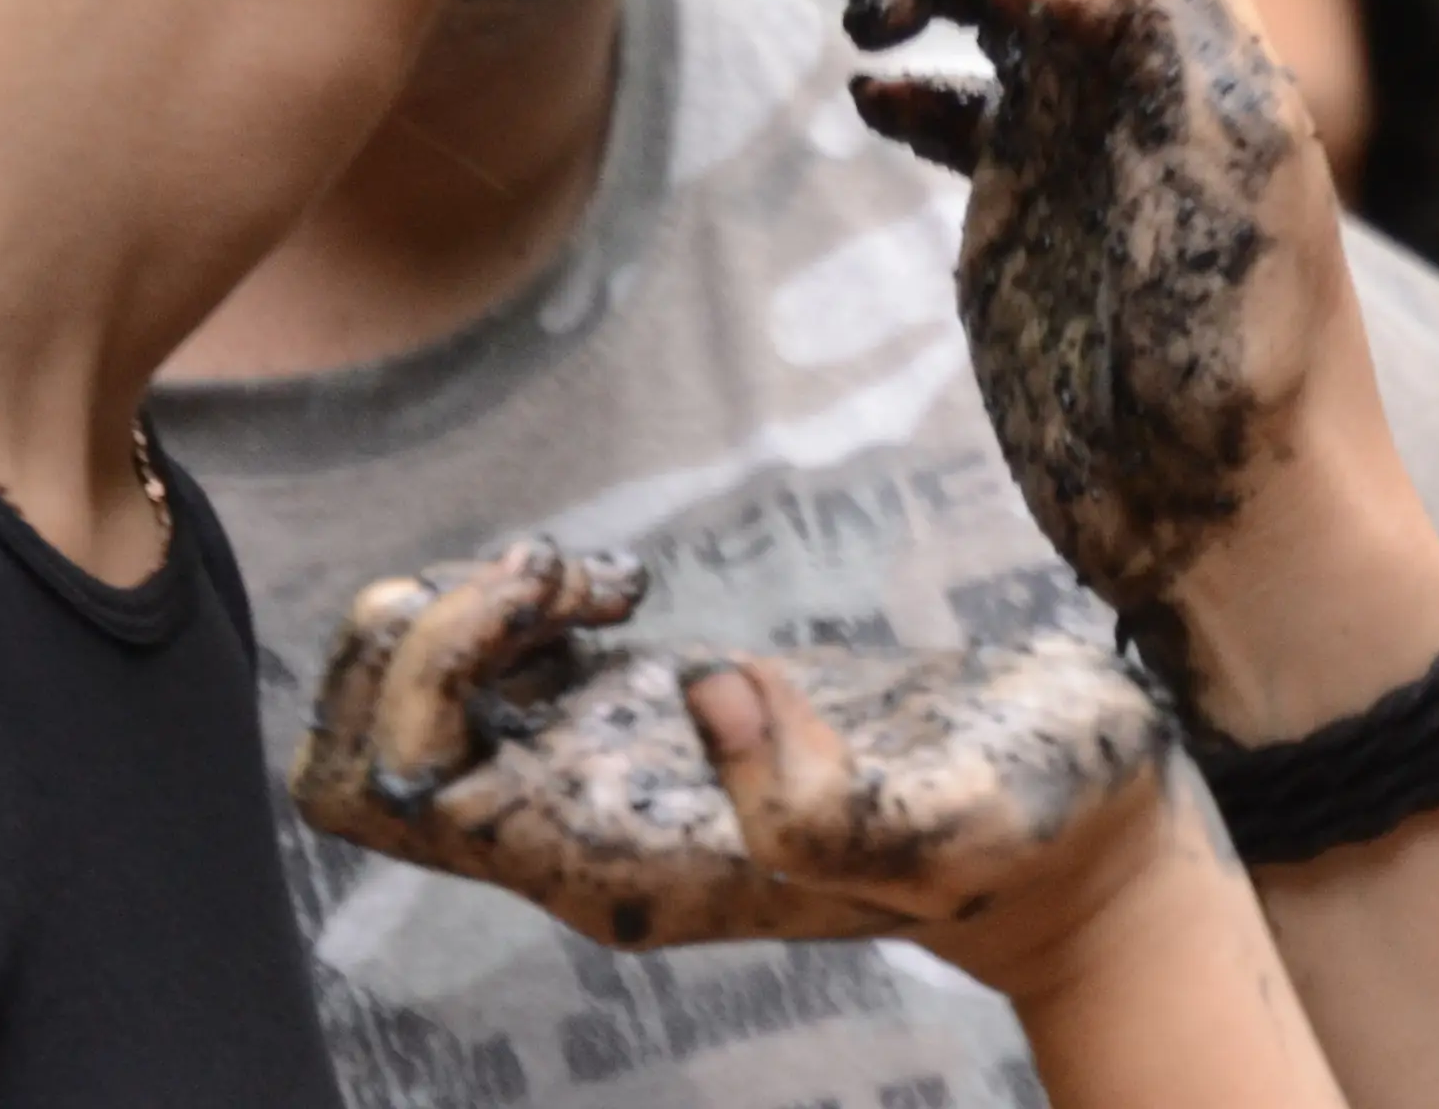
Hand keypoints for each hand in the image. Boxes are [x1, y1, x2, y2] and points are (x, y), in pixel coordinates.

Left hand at [288, 540, 1174, 973]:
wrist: (1077, 849)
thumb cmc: (1025, 823)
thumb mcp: (955, 816)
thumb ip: (831, 799)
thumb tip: (707, 691)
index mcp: (611, 862)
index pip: (395, 779)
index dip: (436, 662)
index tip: (568, 589)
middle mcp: (574, 835)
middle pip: (361, 751)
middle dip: (418, 632)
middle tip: (558, 575)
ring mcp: (595, 785)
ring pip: (409, 707)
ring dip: (469, 607)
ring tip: (600, 579)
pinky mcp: (634, 732)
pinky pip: (488, 676)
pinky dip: (524, 605)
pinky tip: (626, 588)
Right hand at [782, 0, 1438, 716]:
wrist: (1244, 524)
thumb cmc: (1243, 349)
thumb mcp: (1214, 166)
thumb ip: (1125, 28)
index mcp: (1181, 6)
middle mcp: (1131, 43)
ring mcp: (1076, 119)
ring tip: (860, 0)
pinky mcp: (1031, 202)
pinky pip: (957, 95)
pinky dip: (905, 70)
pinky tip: (870, 86)